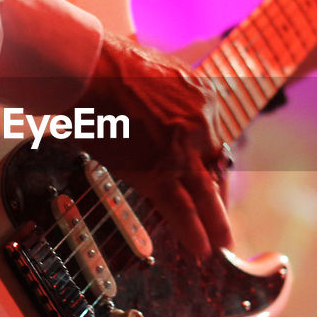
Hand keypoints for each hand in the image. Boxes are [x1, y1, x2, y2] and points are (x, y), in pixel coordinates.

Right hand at [75, 33, 232, 258]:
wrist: (91, 68)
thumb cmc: (110, 66)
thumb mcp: (158, 73)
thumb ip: (169, 97)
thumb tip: (161, 110)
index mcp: (203, 98)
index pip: (212, 141)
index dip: (209, 167)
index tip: (208, 181)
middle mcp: (201, 125)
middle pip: (215, 170)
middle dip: (220, 199)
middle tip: (226, 222)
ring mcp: (182, 150)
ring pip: (205, 196)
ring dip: (215, 225)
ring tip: (222, 247)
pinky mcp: (159, 171)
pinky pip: (181, 208)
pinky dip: (192, 232)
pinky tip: (200, 250)